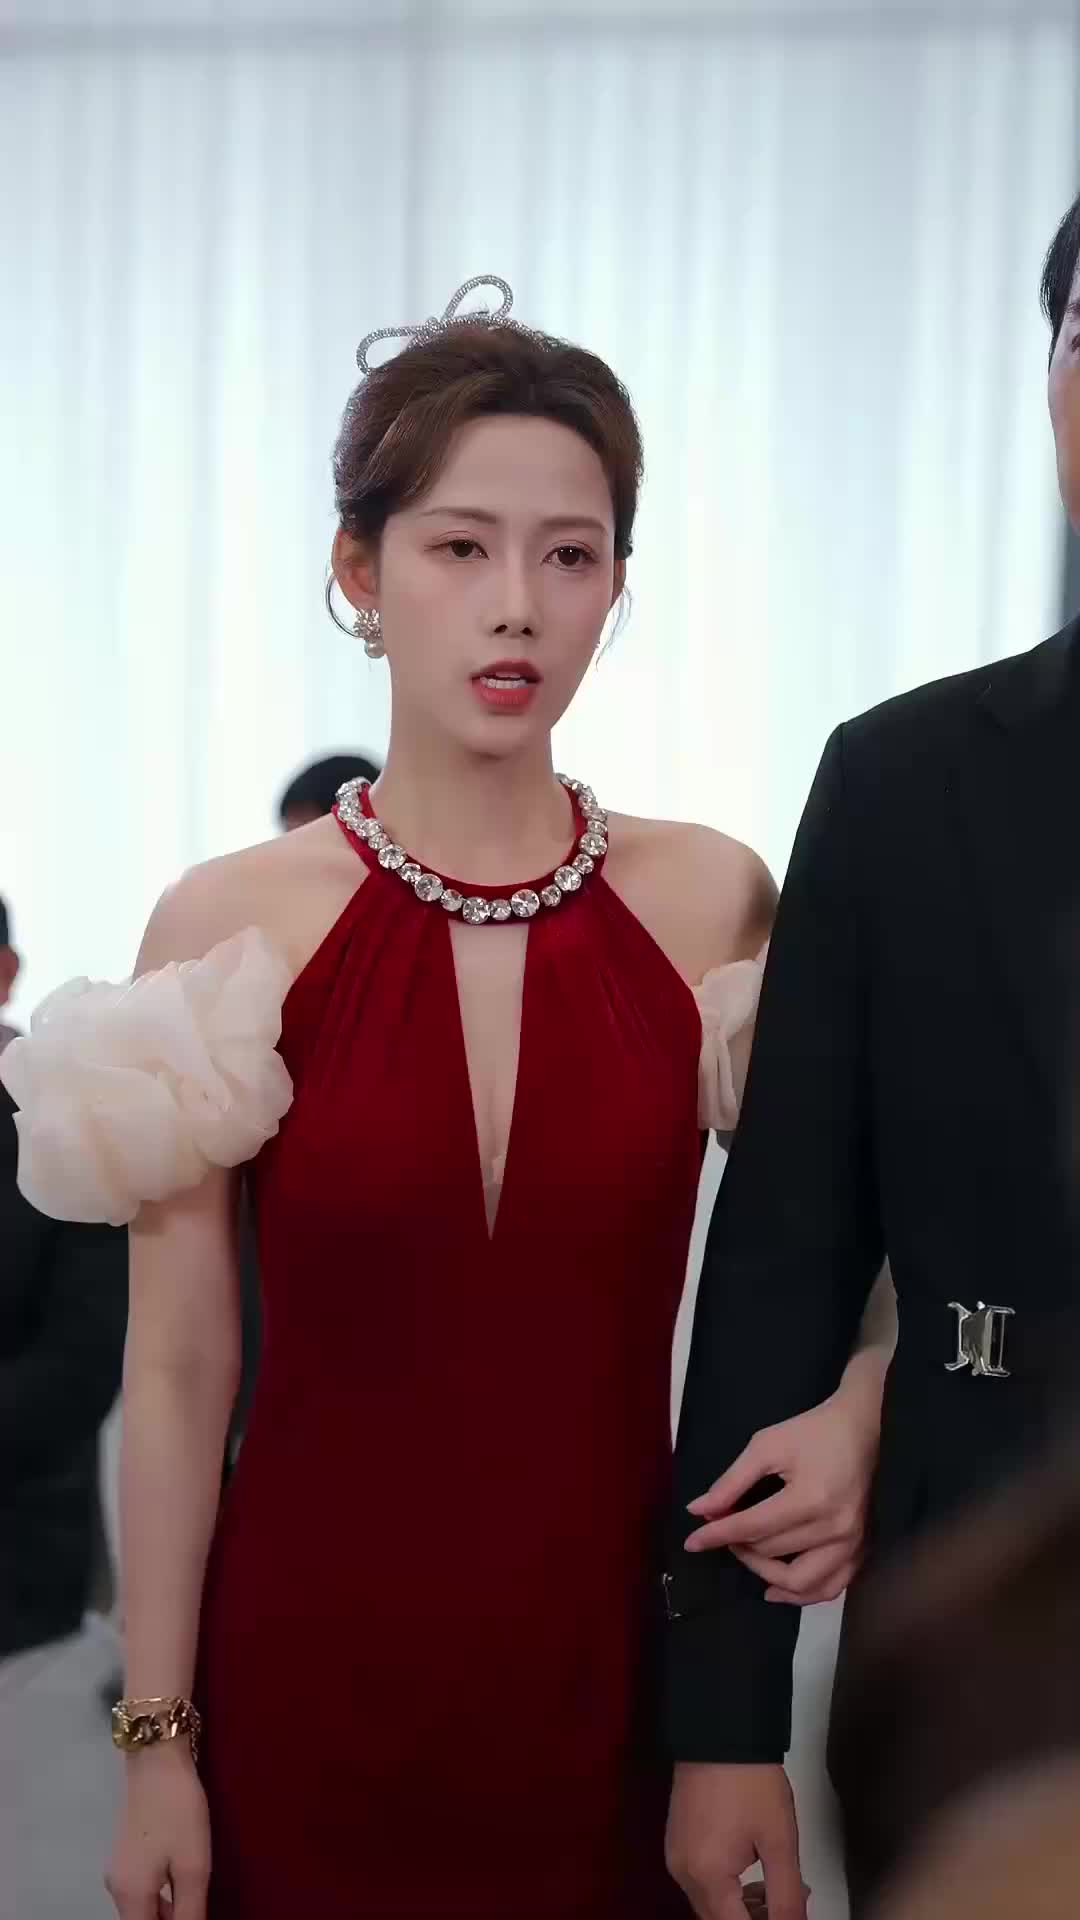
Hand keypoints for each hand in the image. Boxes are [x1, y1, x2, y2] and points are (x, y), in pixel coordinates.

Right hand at [105, 1743, 210, 1918]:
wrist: (156, 1760)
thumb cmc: (178, 1811)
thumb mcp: (193, 1866)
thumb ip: (190, 1911)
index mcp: (130, 1896)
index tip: (193, 1917)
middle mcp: (116, 1889)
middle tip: (197, 1910)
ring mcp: (118, 1871)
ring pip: (141, 1908)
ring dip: (166, 1913)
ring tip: (194, 1901)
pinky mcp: (125, 1855)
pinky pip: (141, 1891)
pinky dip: (160, 1897)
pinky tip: (181, 1886)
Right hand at [666, 1762, 806, 1919]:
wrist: (721, 1731)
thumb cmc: (749, 1779)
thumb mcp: (779, 1842)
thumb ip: (788, 1896)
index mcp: (707, 1876)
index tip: (785, 1918)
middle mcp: (683, 1873)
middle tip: (788, 1909)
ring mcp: (676, 1857)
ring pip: (709, 1906)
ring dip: (741, 1910)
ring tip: (777, 1894)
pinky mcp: (678, 1842)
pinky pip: (701, 1883)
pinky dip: (726, 1891)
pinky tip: (752, 1879)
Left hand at [683, 1387, 877, 1602]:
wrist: (862, 1428)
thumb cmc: (812, 1432)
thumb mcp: (766, 1445)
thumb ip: (732, 1481)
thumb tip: (699, 1510)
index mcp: (811, 1499)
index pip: (753, 1528)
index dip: (717, 1535)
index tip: (692, 1541)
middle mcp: (835, 1529)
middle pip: (772, 1552)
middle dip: (738, 1543)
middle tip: (723, 1526)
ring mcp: (852, 1544)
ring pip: (800, 1582)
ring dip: (765, 1574)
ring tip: (746, 1557)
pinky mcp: (861, 1549)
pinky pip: (831, 1587)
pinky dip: (802, 1594)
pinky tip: (777, 1588)